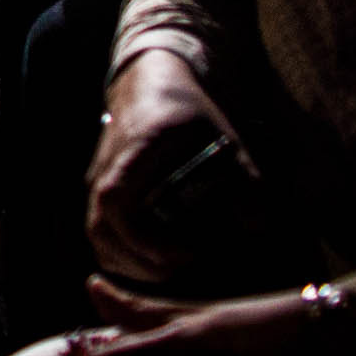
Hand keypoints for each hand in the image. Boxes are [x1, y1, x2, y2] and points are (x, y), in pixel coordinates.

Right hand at [85, 49, 229, 285]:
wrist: (148, 84)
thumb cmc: (185, 111)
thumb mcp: (221, 136)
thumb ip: (244, 180)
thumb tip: (258, 225)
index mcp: (134, 154)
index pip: (117, 202)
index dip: (146, 238)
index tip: (186, 253)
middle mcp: (106, 170)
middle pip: (101, 230)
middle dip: (141, 263)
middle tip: (183, 270)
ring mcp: (98, 181)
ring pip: (97, 236)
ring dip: (128, 264)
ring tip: (169, 272)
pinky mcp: (99, 191)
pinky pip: (99, 233)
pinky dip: (121, 256)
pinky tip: (152, 264)